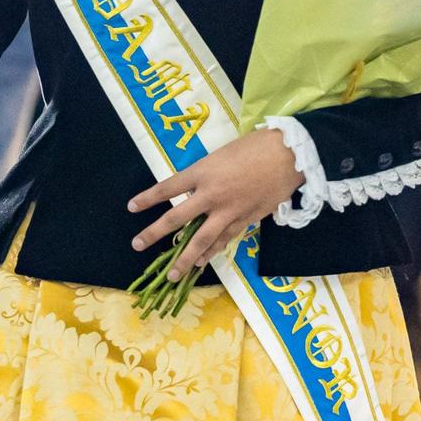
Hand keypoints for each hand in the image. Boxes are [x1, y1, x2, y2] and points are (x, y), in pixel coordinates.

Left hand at [127, 129, 303, 280]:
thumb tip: (195, 187)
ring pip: (202, 239)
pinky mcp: (246, 220)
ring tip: (173, 274)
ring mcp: (229, 210)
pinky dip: (213, 252)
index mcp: (203, 171)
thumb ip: (207, 172)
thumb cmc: (256, 146)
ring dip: (185, 258)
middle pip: (177, 218)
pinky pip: (225, 240)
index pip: (167, 188)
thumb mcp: (222, 153)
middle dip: (154, 233)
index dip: (148, 198)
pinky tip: (203, 262)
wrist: (289, 155)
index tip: (132, 207)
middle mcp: (211, 194)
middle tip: (138, 244)